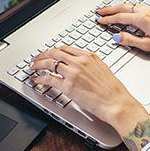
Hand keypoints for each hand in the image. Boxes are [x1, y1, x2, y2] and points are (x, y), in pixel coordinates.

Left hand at [28, 45, 145, 133]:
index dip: (53, 50)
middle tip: (36, 59)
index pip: (65, 48)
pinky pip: (49, 79)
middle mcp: (80, 62)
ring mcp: (73, 73)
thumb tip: (79, 67)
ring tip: (33, 68)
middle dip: (42, 55)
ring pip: (49, 63)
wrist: (117, 102)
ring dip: (37, 65)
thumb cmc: (113, 90)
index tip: (48, 53)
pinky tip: (37, 80)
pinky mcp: (68, 87)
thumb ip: (89, 65)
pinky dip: (40, 78)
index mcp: (89, 56)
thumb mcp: (102, 69)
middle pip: (54, 53)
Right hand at [95, 3, 149, 58]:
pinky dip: (129, 7)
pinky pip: (138, 6)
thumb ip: (130, 40)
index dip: (108, 19)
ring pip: (131, 5)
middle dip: (110, 9)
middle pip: (123, 7)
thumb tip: (117, 38)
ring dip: (119, 7)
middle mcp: (147, 11)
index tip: (99, 20)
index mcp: (142, 19)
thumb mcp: (148, 46)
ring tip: (111, 10)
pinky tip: (129, 11)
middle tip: (100, 11)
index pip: (120, 18)